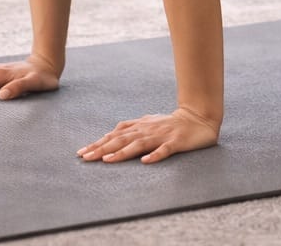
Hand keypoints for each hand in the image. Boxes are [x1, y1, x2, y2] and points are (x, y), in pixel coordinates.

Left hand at [77, 105, 220, 163]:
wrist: (198, 118)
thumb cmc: (171, 123)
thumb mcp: (149, 123)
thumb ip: (132, 129)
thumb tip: (112, 134)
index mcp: (141, 126)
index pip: (115, 135)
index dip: (98, 143)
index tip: (82, 152)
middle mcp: (148, 130)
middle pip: (122, 139)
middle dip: (102, 148)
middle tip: (85, 157)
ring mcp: (162, 136)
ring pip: (139, 144)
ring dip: (122, 152)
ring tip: (107, 161)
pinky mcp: (176, 142)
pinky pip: (165, 150)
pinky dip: (155, 155)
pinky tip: (146, 162)